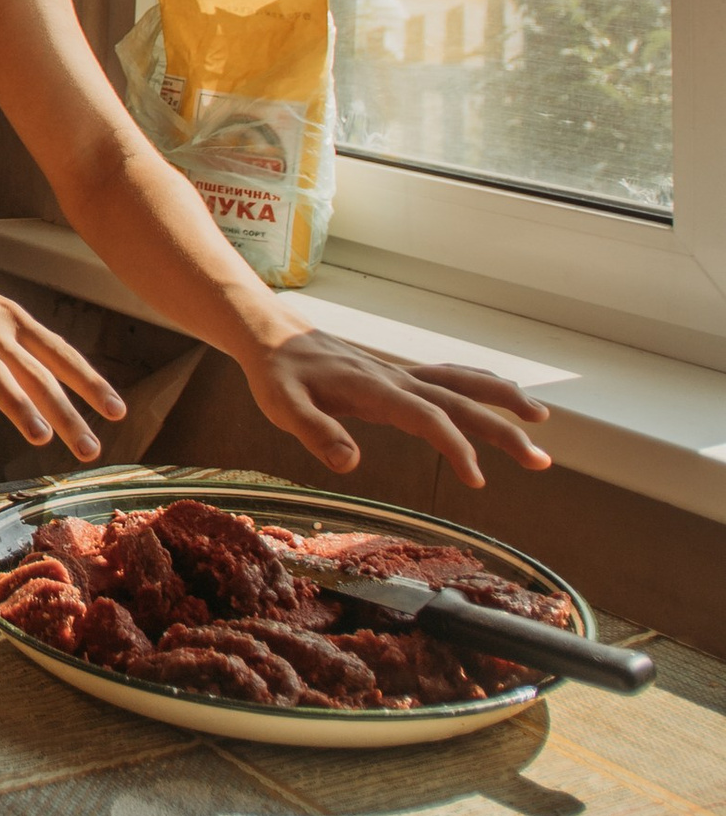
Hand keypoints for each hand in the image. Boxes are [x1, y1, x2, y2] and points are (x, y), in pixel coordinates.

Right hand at [0, 243, 123, 458]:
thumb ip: (18, 348)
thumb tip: (47, 388)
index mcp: (11, 320)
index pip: (60, 353)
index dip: (90, 383)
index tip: (116, 412)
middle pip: (34, 372)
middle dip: (66, 411)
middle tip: (89, 446)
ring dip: (18, 405)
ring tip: (41, 437)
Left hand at [243, 330, 552, 491]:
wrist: (273, 335)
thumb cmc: (277, 374)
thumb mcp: (283, 407)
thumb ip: (316, 433)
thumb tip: (350, 463)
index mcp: (374, 390)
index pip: (428, 419)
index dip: (456, 447)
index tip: (477, 480)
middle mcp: (396, 379)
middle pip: (460, 403)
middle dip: (503, 431)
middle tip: (541, 460)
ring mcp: (400, 375)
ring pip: (462, 385)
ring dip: (502, 401)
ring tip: (542, 419)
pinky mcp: (397, 376)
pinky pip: (448, 379)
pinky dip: (480, 386)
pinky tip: (499, 397)